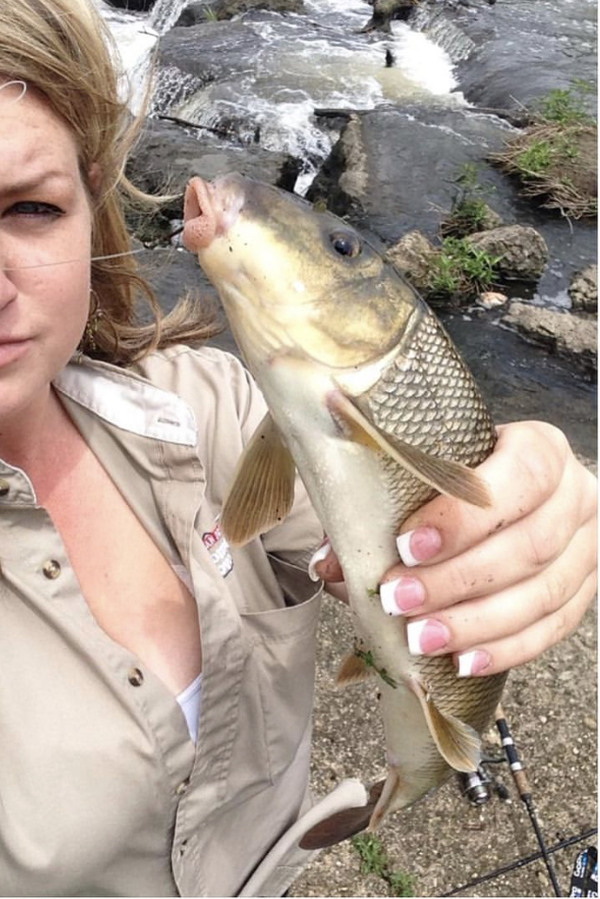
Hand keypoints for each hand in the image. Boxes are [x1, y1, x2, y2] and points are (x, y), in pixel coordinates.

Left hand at [313, 421, 596, 675]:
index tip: (407, 545)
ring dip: (475, 623)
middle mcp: (576, 495)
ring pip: (542, 594)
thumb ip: (376, 510)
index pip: (519, 475)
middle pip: (529, 544)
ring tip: (420, 638)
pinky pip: (552, 629)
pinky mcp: (582, 592)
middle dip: (457, 580)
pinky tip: (461, 660)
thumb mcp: (420, 475)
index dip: (465, 515)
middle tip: (398, 600)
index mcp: (541, 449)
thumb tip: (328, 563)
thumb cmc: (454, 482)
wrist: (499, 496)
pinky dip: (504, 649)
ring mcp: (587, 547)